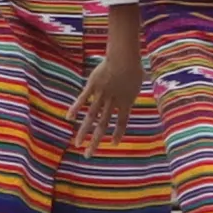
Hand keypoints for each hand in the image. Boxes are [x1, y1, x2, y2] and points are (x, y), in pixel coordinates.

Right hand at [69, 21, 148, 151]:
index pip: (122, 122)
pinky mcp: (92, 86)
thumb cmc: (134, 65)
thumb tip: (143, 80)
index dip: (118, 133)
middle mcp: (113, 102)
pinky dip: (75, 108)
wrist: (124, 57)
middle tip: (88, 155)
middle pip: (103, 125)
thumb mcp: (139, 78)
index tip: (114, 144)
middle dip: (95, 141)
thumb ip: (137, 84)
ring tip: (77, 144)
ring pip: (91, 117)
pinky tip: (69, 118)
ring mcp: (101, 95)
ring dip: (83, 132)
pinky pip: (83, 99)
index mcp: (126, 102)